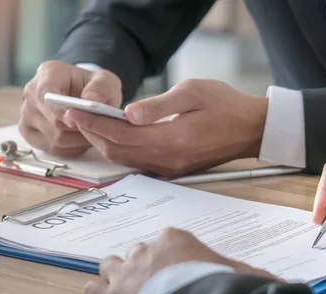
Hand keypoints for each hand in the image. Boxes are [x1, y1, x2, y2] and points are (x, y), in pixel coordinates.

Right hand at [19, 60, 121, 155]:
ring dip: (77, 140)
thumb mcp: (106, 81)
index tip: (74, 121)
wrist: (83, 95)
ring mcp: (27, 113)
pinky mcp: (28, 132)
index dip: (59, 110)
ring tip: (90, 131)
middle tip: (96, 128)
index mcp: (48, 73)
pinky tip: (80, 139)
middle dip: (78, 128)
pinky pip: (52, 148)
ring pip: (54, 138)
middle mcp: (31, 92)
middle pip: (52, 121)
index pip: (45, 93)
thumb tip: (92, 99)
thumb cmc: (93, 87)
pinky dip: (70, 148)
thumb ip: (102, 87)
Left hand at [65, 79, 267, 176]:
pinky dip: (121, 150)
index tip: (74, 110)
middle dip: (93, 134)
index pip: (121, 135)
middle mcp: (168, 160)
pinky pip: (138, 163)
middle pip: (118, 151)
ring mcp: (171, 168)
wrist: (251, 129)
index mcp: (172, 140)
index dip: (94, 123)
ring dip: (104, 143)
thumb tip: (127, 113)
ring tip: (89, 123)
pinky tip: (114, 135)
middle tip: (74, 115)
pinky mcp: (174, 169)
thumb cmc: (225, 105)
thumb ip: (158, 105)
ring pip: (126, 160)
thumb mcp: (193, 92)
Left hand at [84, 228, 277, 293]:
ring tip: (126, 290)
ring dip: (118, 276)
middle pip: (137, 253)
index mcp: (174, 239)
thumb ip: (248, 275)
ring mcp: (127, 272)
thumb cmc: (221, 288)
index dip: (168, 259)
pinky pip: (94, 289)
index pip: (165, 241)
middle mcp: (147, 250)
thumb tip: (285, 286)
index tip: (176, 272)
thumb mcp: (240, 275)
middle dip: (142, 266)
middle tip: (153, 283)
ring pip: (112, 265)